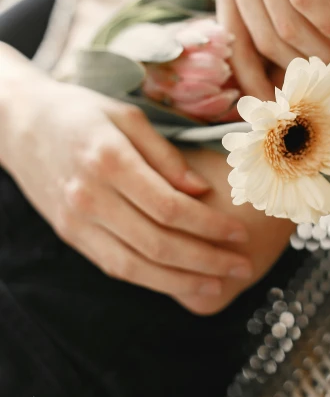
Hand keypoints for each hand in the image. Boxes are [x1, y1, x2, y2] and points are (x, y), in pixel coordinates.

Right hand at [4, 79, 252, 301]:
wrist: (18, 125)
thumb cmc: (80, 112)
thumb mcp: (126, 115)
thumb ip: (164, 155)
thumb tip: (201, 191)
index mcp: (108, 160)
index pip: (168, 207)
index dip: (208, 225)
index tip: (238, 233)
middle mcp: (89, 197)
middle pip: (156, 243)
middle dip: (205, 260)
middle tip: (240, 267)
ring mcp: (76, 221)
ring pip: (134, 266)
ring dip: (181, 281)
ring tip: (218, 284)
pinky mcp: (69, 235)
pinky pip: (113, 266)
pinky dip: (150, 279)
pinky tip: (179, 280)